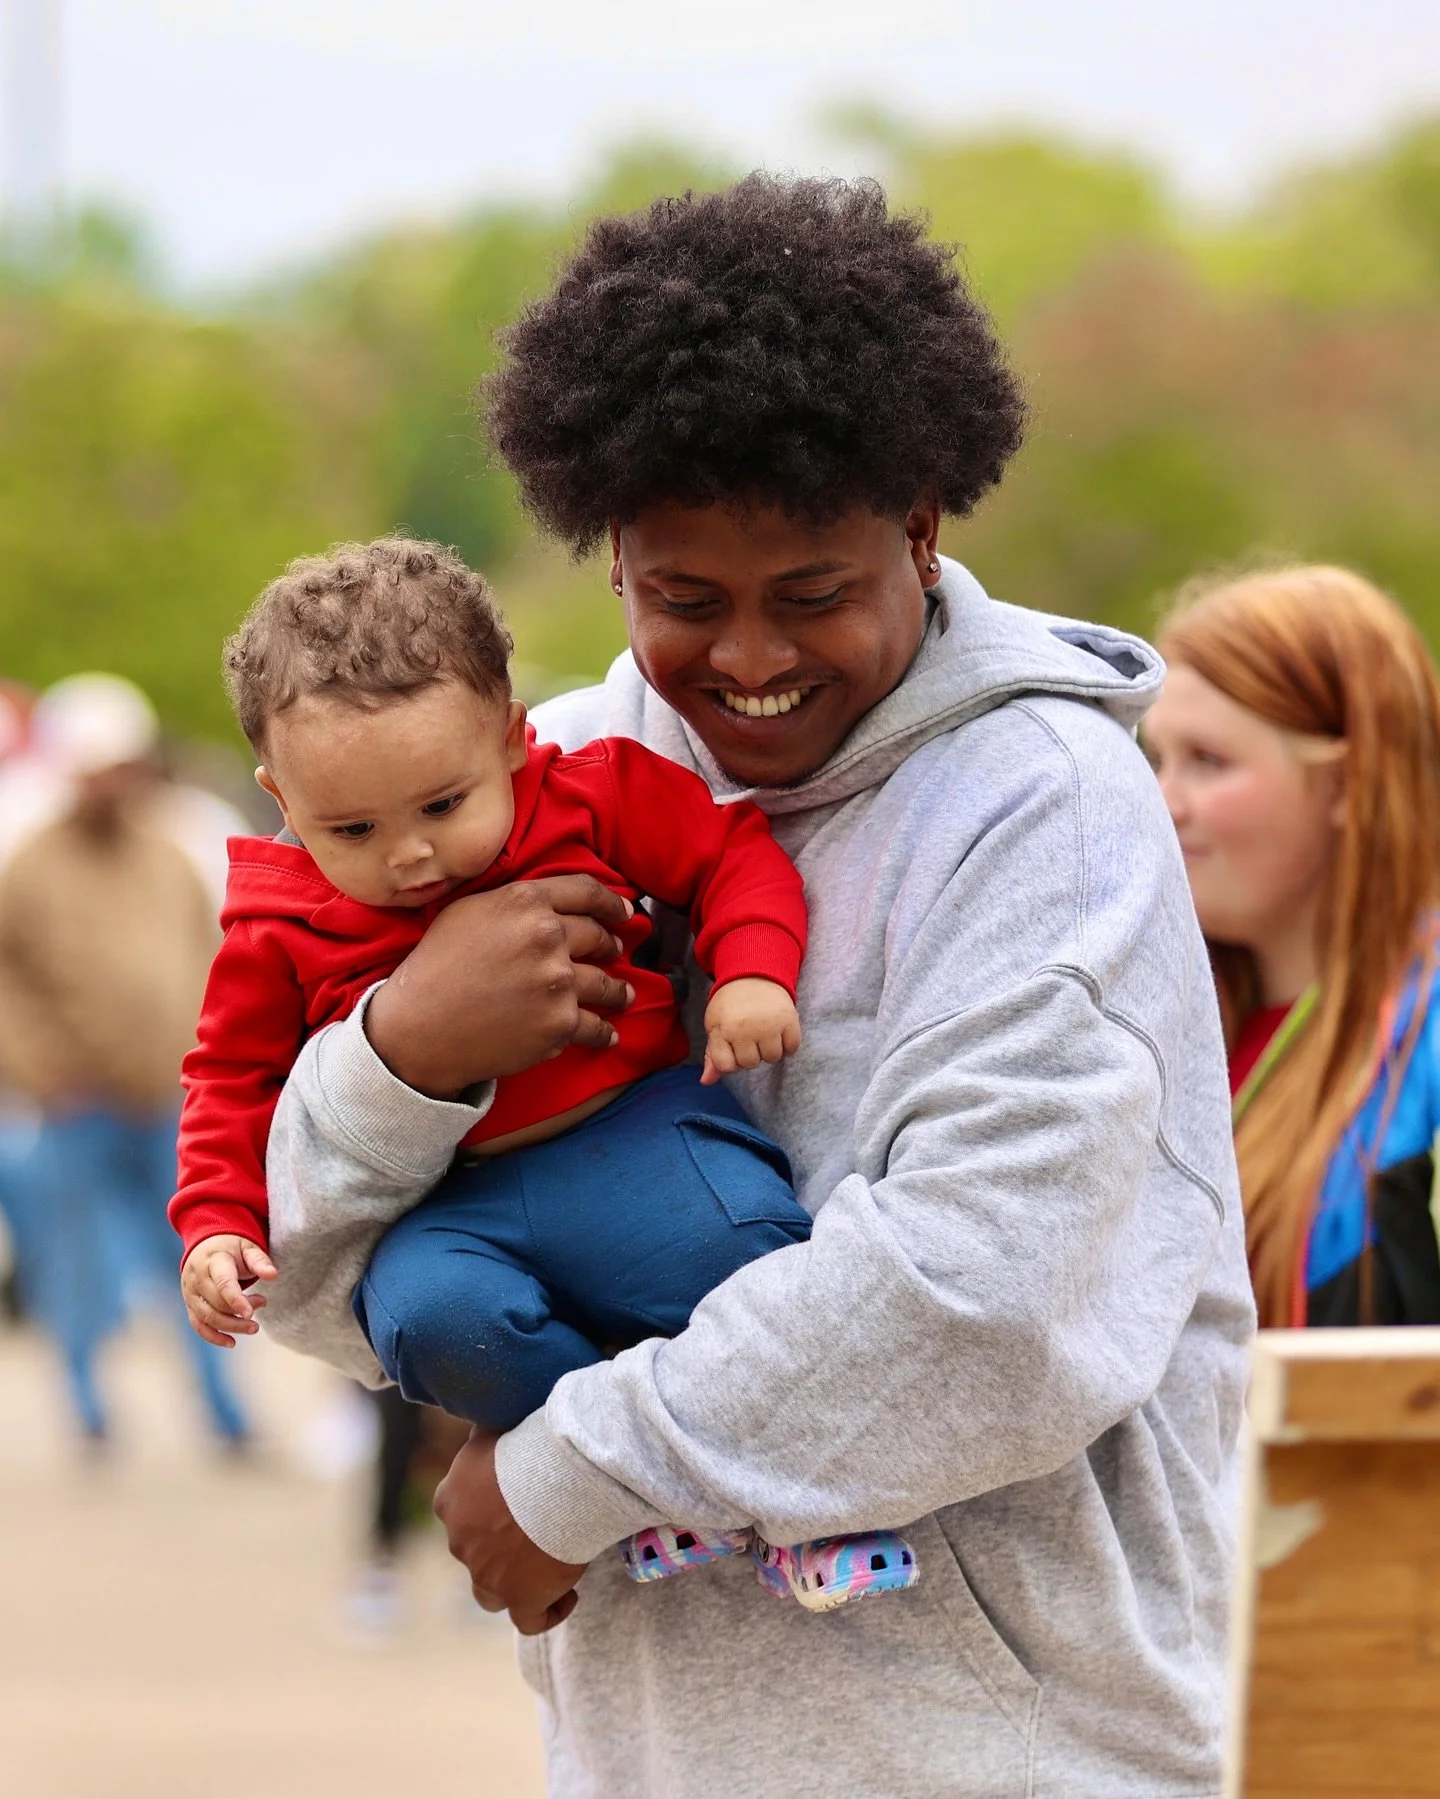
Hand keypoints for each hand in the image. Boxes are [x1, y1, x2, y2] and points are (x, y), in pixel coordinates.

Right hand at [181, 1234, 277, 1347]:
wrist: (206, 1245)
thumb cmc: (232, 1247)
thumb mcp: (248, 1247)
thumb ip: (259, 1261)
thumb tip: (273, 1275)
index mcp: (213, 1261)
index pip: (223, 1284)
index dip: (236, 1301)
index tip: (251, 1313)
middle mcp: (197, 1278)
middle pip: (217, 1304)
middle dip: (241, 1311)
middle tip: (263, 1304)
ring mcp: (190, 1293)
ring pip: (207, 1317)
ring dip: (231, 1327)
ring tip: (254, 1327)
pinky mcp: (190, 1304)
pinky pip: (198, 1325)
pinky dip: (213, 1336)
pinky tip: (232, 1342)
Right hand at [364, 876, 636, 1100]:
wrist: (420, 1027)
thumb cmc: (437, 965)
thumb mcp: (469, 910)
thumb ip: (514, 900)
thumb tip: (550, 902)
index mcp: (526, 901)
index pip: (587, 892)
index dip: (612, 903)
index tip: (625, 913)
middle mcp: (547, 937)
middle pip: (600, 936)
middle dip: (612, 944)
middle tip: (615, 951)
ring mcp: (558, 982)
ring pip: (607, 983)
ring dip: (619, 991)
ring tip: (623, 995)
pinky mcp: (559, 1024)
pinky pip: (596, 1026)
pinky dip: (605, 1032)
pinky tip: (609, 1033)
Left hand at [433, 1428, 588, 1634]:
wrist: (555, 1477)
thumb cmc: (525, 1445)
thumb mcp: (490, 1430)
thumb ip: (481, 1434)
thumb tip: (478, 1410)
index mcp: (449, 1501)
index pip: (456, 1513)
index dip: (480, 1513)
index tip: (507, 1506)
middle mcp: (460, 1542)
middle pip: (474, 1553)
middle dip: (497, 1547)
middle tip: (534, 1530)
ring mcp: (487, 1576)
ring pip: (490, 1594)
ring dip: (510, 1584)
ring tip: (543, 1569)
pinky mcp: (520, 1599)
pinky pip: (531, 1619)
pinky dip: (546, 1612)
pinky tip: (565, 1596)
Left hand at [701, 977, 801, 1084]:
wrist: (753, 975)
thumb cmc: (730, 1005)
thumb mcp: (715, 1026)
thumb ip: (712, 1055)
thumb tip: (706, 1082)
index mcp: (722, 1030)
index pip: (727, 1066)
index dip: (730, 1060)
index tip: (732, 1046)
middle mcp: (745, 1029)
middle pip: (750, 1064)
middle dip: (750, 1053)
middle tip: (749, 1034)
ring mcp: (768, 1025)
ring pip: (773, 1058)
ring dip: (770, 1050)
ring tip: (764, 1031)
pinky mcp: (789, 1019)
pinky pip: (792, 1049)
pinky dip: (788, 1045)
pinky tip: (779, 1032)